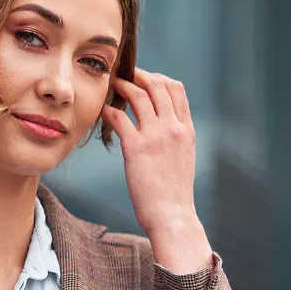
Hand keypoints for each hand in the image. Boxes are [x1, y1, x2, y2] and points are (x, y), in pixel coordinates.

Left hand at [102, 69, 212, 272]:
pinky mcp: (137, 148)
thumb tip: (162, 123)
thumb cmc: (174, 192)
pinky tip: (104, 111)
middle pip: (158, 85)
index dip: (158, 78)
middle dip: (139, 74)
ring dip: (123, 86)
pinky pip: (119, 118)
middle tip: (124, 74)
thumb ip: (176, 136)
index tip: (144, 79)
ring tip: (112, 86)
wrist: (172, 215)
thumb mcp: (184, 157)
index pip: (177, 89)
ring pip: (139, 95)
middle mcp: (174, 128)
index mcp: (186, 129)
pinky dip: (110, 110)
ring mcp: (156, 136)